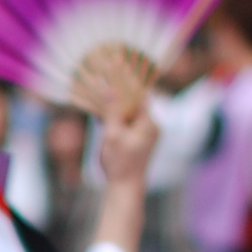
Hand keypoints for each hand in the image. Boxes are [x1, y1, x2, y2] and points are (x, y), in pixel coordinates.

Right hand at [90, 87, 157, 251]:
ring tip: (102, 88)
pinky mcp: (136, 140)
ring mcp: (144, 133)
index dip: (127, 79)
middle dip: (120, 87)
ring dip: (116, 102)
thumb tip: (109, 89)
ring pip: (129, 111)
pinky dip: (115, 115)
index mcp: (149, 123)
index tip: (118, 63)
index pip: (139, 93)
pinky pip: (126, 122)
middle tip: (108, 71)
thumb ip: (112, 112)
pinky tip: (102, 109)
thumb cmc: (121, 163)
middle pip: (135, 100)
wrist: (126, 188)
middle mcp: (150, 126)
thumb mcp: (113, 135)